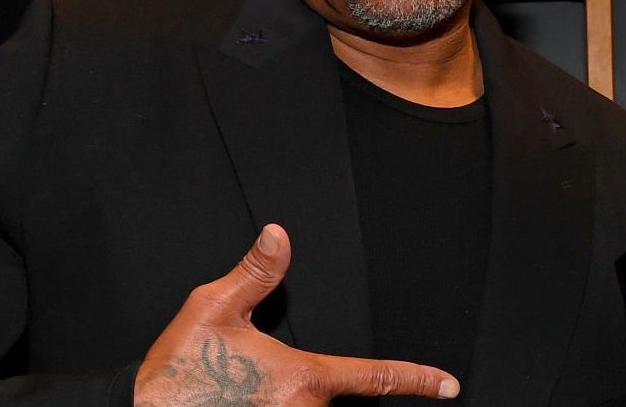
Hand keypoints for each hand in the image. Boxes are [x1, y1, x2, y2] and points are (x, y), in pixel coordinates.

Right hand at [135, 224, 458, 405]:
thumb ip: (255, 274)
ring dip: (301, 403)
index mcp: (302, 379)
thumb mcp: (212, 309)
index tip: (449, 386)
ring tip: (250, 390)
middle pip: (339, 403)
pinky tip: (254, 400)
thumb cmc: (176, 371)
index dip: (418, 380)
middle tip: (263, 381)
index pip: (376, 378)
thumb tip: (279, 236)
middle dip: (315, 390)